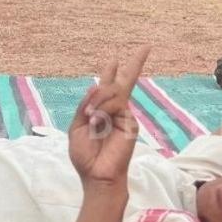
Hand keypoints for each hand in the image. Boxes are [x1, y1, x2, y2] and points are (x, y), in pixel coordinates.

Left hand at [68, 47, 149, 188]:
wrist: (96, 174)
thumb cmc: (85, 156)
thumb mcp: (76, 127)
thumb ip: (85, 105)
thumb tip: (95, 85)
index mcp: (101, 111)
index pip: (108, 87)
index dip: (111, 72)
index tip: (115, 60)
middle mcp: (115, 110)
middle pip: (125, 81)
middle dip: (135, 63)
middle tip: (146, 48)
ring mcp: (124, 115)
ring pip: (112, 92)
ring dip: (98, 101)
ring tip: (90, 119)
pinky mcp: (130, 122)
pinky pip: (115, 105)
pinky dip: (102, 110)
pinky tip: (96, 122)